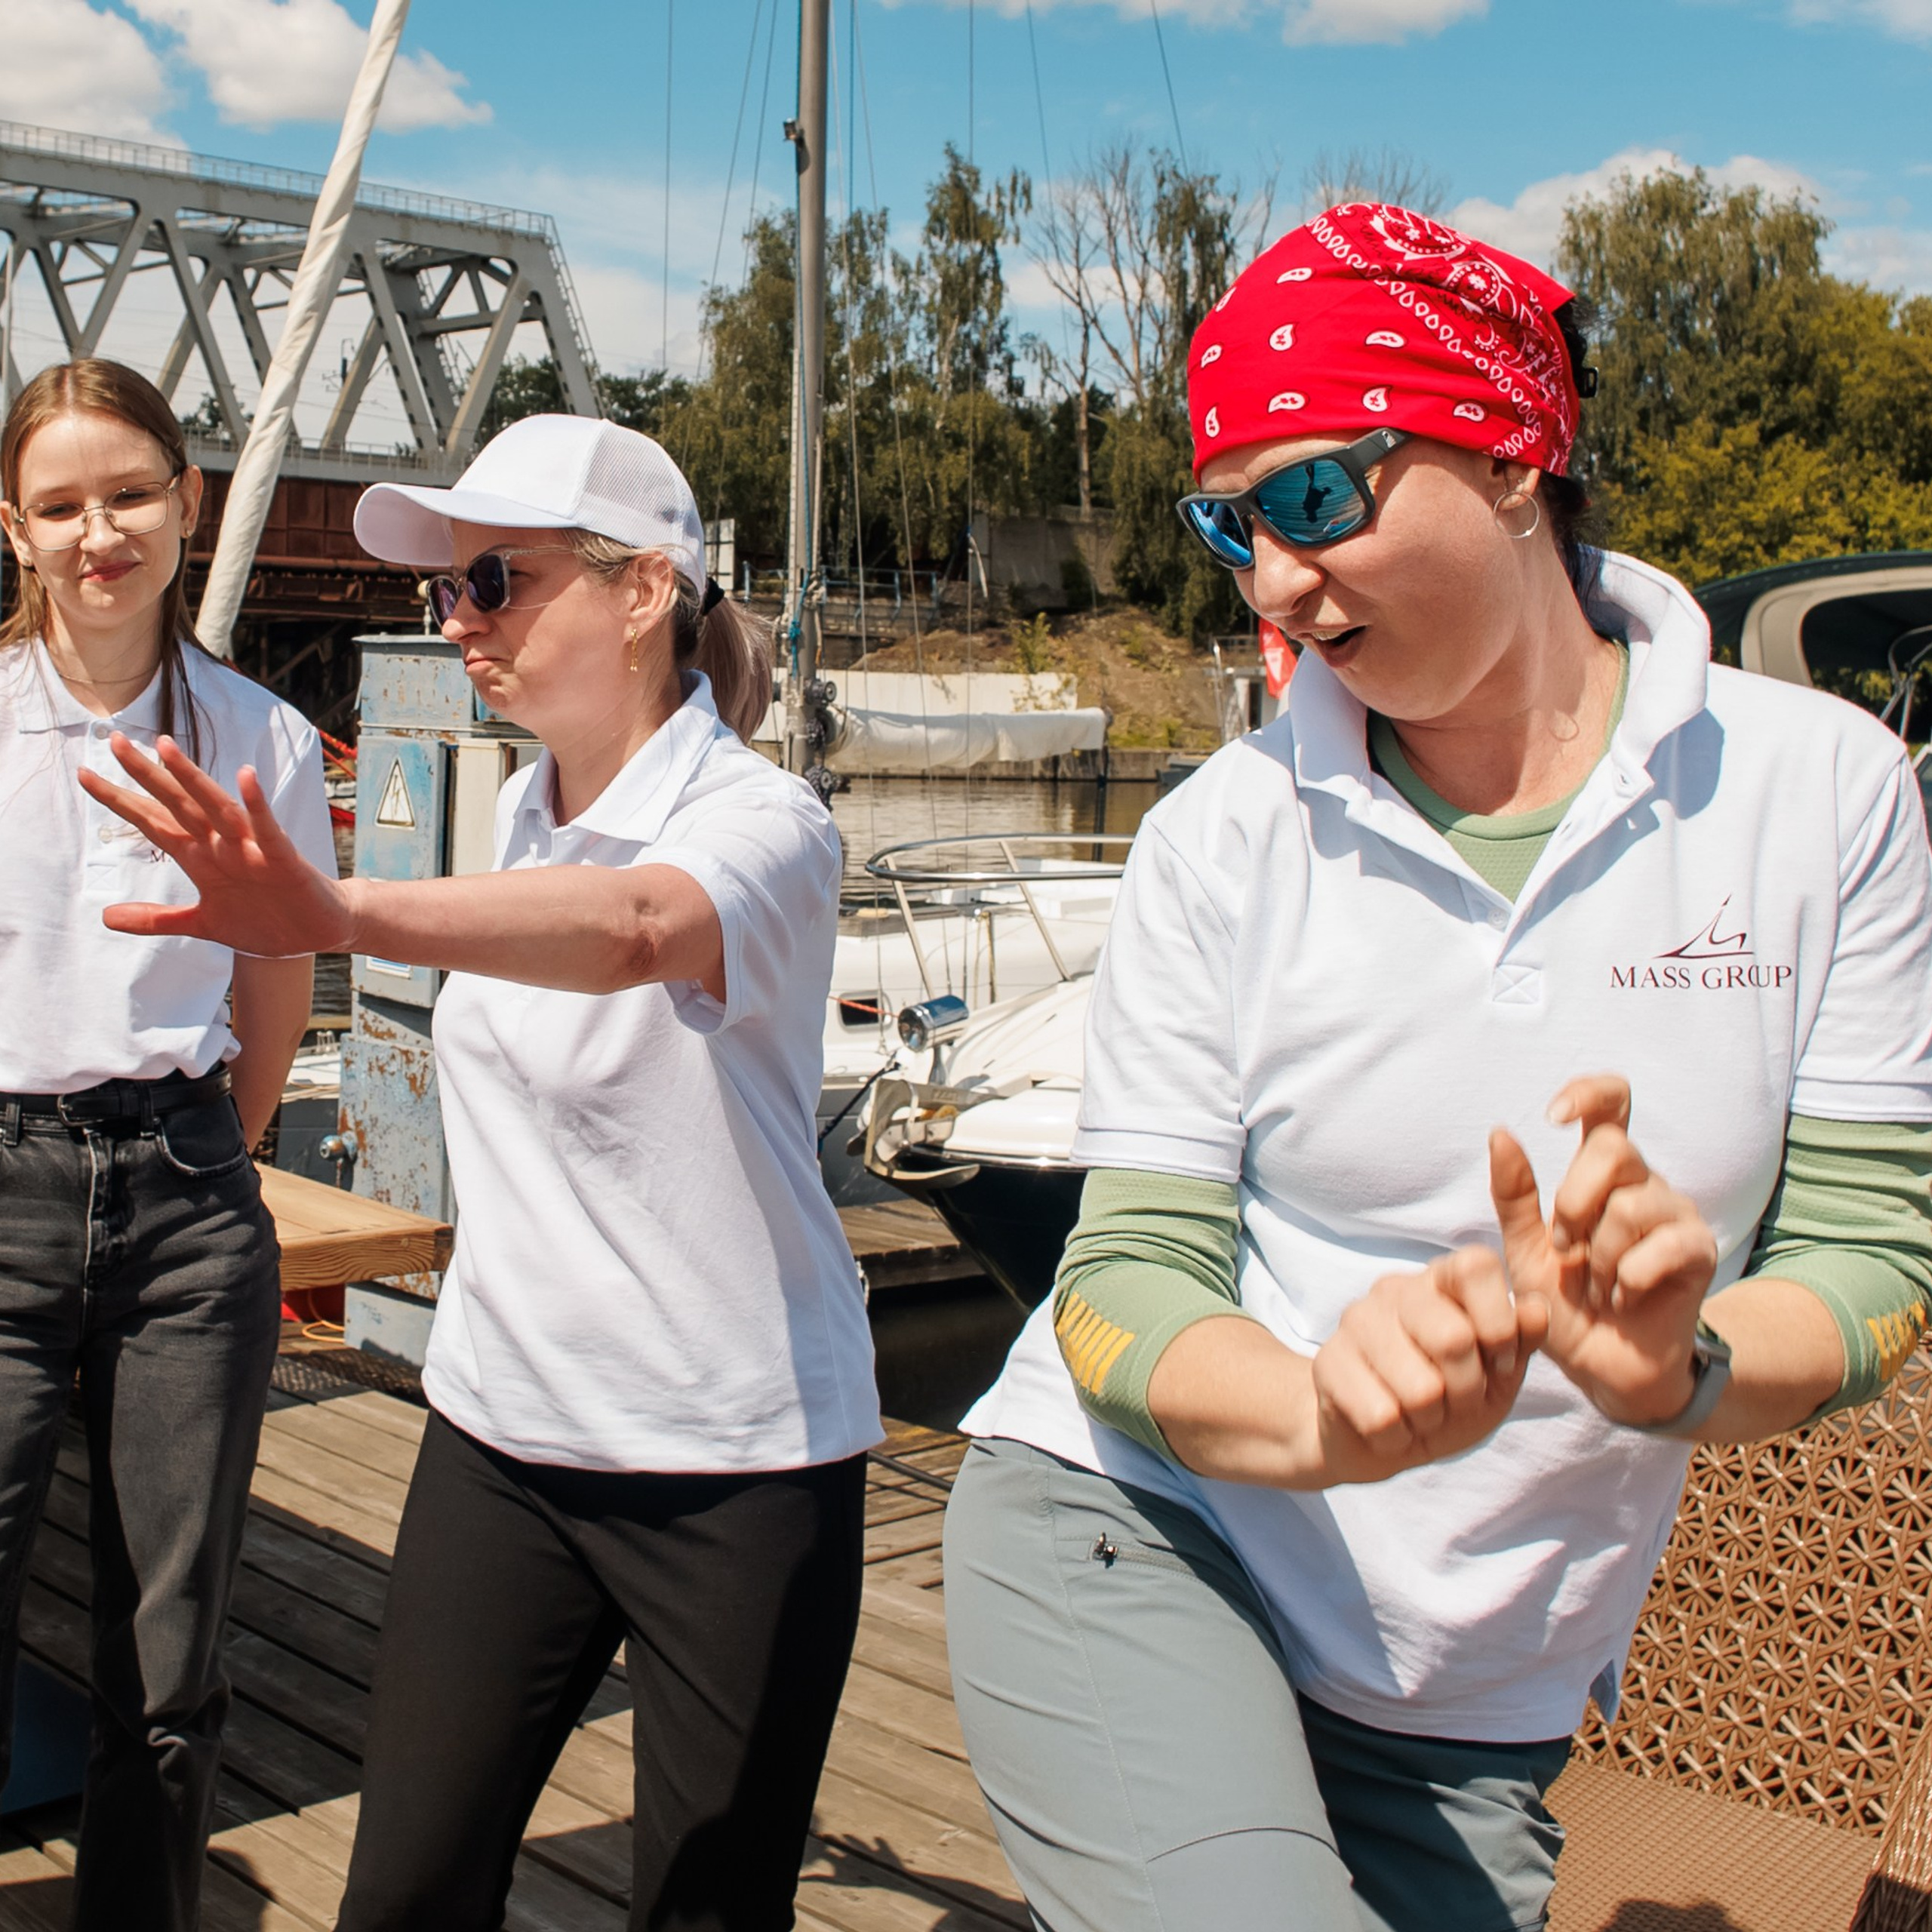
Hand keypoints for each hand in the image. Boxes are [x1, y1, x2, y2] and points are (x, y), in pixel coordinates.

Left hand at [77, 734, 354, 958]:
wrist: (319, 932)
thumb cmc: (266, 921)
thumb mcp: (203, 923)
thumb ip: (157, 918)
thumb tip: (106, 917)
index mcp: (201, 858)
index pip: (154, 822)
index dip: (120, 801)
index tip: (85, 775)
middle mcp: (222, 846)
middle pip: (178, 805)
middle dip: (147, 775)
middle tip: (116, 742)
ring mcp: (253, 851)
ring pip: (217, 809)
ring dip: (193, 780)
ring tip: (167, 748)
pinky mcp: (283, 861)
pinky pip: (269, 831)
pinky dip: (258, 806)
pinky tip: (246, 778)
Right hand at [1310, 1245, 1548, 1483]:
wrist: (1381, 1440)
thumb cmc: (1448, 1400)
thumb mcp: (1497, 1376)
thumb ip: (1519, 1342)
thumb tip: (1537, 1309)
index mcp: (1442, 1281)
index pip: (1475, 1265)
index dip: (1499, 1322)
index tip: (1500, 1361)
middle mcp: (1396, 1290)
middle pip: (1454, 1338)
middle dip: (1467, 1391)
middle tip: (1456, 1402)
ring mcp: (1356, 1321)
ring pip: (1420, 1389)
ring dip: (1431, 1421)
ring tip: (1420, 1415)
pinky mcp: (1327, 1362)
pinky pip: (1382, 1417)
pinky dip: (1398, 1438)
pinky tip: (1390, 1428)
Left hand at [1489, 1075, 1719, 1426]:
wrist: (1598, 1365)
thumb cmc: (1564, 1303)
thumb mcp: (1525, 1248)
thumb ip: (1514, 1193)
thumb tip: (1501, 1131)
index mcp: (1602, 1174)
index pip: (1612, 1103)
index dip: (1589, 1093)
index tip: (1554, 1115)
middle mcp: (1644, 1183)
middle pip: (1614, 1149)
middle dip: (1574, 1202)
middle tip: (1566, 1249)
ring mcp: (1676, 1214)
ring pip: (1632, 1203)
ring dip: (1599, 1254)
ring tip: (1597, 1284)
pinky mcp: (1699, 1250)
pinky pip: (1661, 1246)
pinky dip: (1628, 1279)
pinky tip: (1625, 1298)